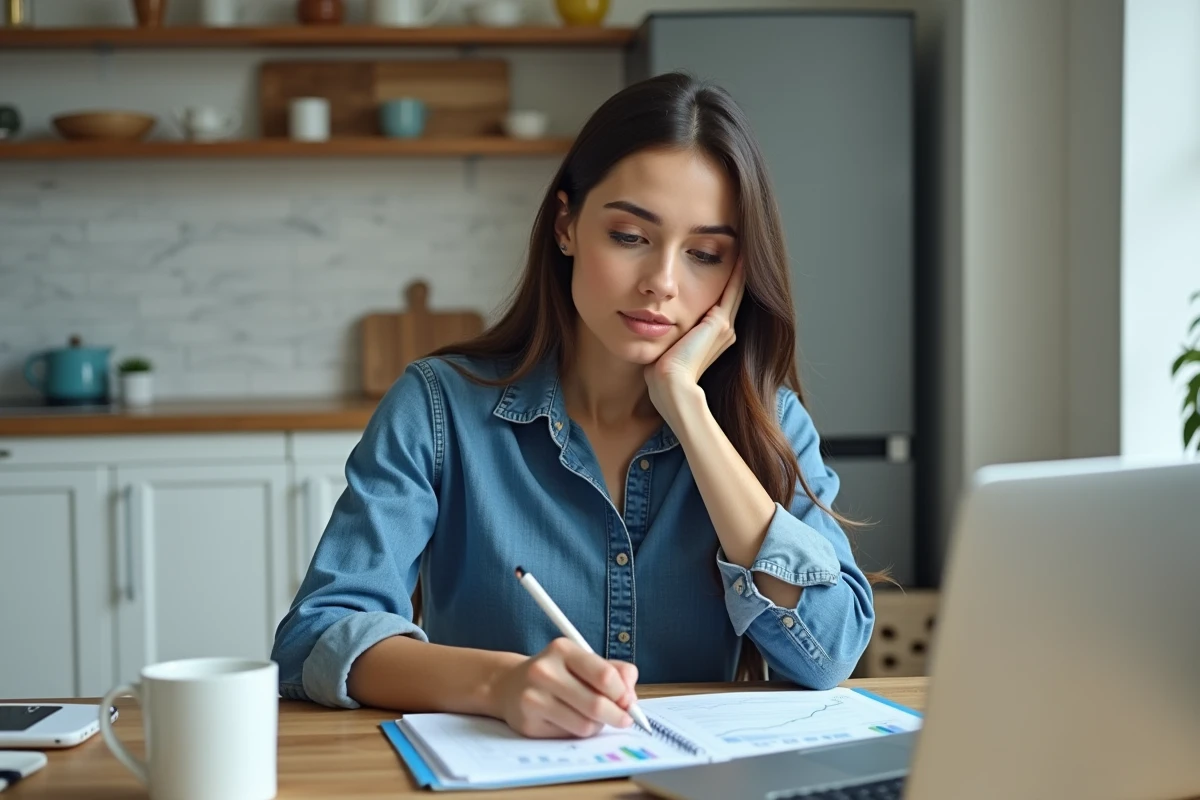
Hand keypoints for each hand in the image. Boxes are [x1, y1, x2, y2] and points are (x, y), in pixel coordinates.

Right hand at [491, 638, 639, 737]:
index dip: (623, 693)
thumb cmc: (558, 673)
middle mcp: (544, 671)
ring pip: (585, 725)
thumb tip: (631, 696)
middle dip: (617, 715)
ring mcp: (533, 698)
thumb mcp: (584, 661)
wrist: (510, 685)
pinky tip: (570, 720)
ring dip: (597, 725)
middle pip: (596, 704)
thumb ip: (615, 671)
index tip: (629, 701)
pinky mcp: (528, 724)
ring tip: (592, 717)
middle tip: (624, 719)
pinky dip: (578, 732)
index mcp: (562, 649)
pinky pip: (568, 735)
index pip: (604, 675)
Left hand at [645, 259, 744, 411]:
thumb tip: (650, 324)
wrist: (671, 386)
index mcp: (713, 339)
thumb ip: (667, 335)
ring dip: (740, 267)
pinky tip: (741, 251)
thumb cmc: (662, 375)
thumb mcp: (666, 349)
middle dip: (735, 271)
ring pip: (735, 289)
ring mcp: (725, 327)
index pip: (719, 303)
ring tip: (744, 243)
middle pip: (732, 294)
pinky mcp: (720, 323)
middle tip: (741, 246)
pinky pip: (732, 288)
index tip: (723, 263)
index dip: (723, 285)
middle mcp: (724, 332)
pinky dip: (738, 271)